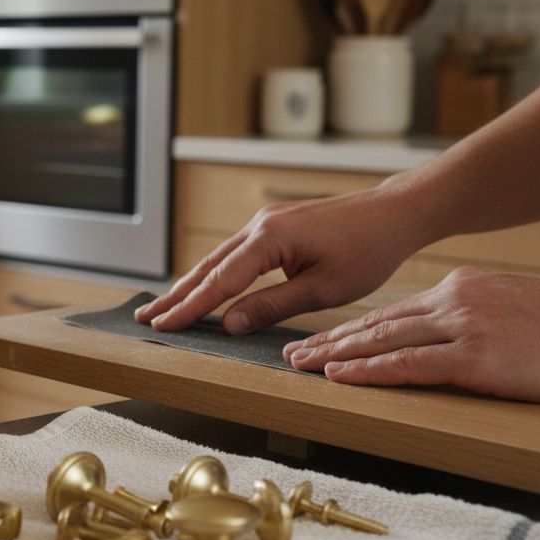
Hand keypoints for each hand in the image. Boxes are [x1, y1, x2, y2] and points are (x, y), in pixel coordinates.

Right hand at [135, 186, 425, 334]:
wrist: (394, 213)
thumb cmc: (368, 250)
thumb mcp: (322, 289)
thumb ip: (272, 306)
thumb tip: (229, 324)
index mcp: (270, 239)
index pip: (220, 282)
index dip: (189, 308)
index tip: (163, 326)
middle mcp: (259, 226)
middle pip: (207, 267)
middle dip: (175, 295)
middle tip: (145, 317)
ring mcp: (264, 223)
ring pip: (217, 259)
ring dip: (189, 284)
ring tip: (163, 306)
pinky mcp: (273, 226)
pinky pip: (234, 253)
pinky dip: (213, 273)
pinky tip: (202, 287)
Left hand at [282, 267, 539, 404]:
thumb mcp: (509, 307)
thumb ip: (469, 315)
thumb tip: (437, 332)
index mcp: (461, 287)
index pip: (392, 311)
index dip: (350, 329)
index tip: (320, 341)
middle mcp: (455, 300)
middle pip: (378, 323)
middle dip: (330, 340)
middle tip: (293, 353)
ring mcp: (465, 326)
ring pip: (384, 341)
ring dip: (336, 355)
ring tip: (301, 365)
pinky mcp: (477, 356)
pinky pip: (409, 365)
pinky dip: (369, 371)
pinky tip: (340, 376)